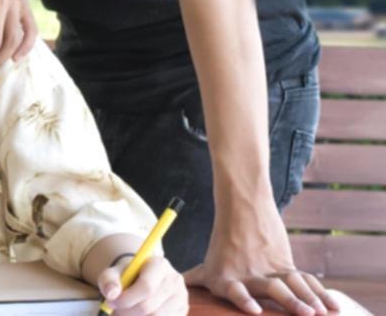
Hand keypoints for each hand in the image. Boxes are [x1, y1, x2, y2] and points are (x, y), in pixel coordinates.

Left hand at [98, 255, 187, 315]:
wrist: (141, 278)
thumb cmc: (126, 276)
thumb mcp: (113, 273)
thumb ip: (109, 280)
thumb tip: (111, 294)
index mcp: (159, 265)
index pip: (146, 287)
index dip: (126, 299)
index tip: (111, 303)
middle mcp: (174, 280)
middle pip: (150, 306)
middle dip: (128, 312)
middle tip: (115, 312)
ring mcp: (181, 297)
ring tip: (125, 313)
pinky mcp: (182, 311)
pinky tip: (137, 315)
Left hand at [184, 216, 336, 315]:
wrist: (242, 206)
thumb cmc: (224, 242)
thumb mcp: (209, 261)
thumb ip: (197, 276)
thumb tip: (179, 283)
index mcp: (225, 278)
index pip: (235, 291)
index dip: (243, 299)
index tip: (254, 309)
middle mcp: (249, 275)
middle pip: (271, 289)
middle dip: (288, 302)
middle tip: (304, 314)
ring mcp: (270, 269)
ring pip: (292, 284)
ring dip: (307, 299)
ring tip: (318, 312)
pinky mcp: (286, 264)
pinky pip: (305, 280)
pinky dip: (320, 293)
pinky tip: (333, 306)